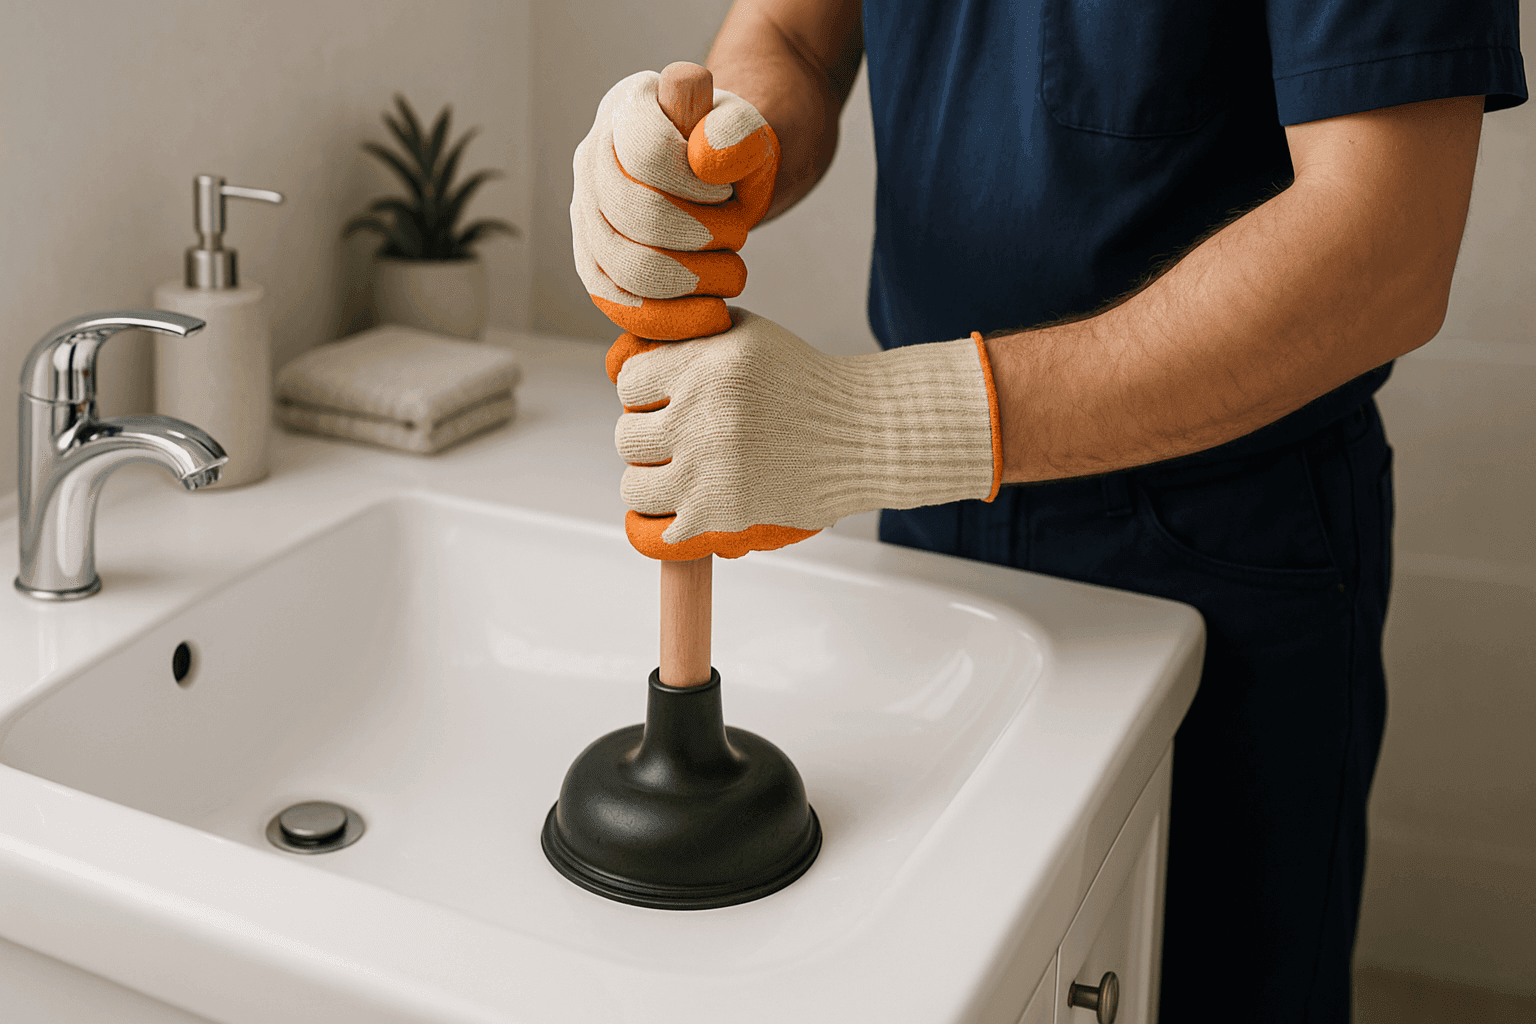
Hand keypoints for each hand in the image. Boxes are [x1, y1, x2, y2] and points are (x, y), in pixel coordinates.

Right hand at [572, 71, 778, 341]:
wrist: (717, 181)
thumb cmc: (730, 151)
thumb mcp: (747, 130)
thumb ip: (735, 130)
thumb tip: (706, 156)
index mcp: (627, 108)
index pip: (648, 154)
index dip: (698, 185)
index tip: (726, 191)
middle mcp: (591, 158)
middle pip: (636, 215)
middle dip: (703, 235)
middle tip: (738, 233)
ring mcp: (585, 215)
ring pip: (627, 267)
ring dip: (695, 279)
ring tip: (731, 269)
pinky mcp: (593, 265)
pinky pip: (621, 307)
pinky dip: (673, 319)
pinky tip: (714, 313)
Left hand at [609, 309, 1002, 559]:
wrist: (861, 435)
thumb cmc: (807, 384)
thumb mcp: (752, 336)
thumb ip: (694, 338)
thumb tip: (635, 351)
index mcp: (706, 365)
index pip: (629, 384)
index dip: (643, 395)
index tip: (663, 404)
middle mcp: (702, 414)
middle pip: (627, 436)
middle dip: (648, 441)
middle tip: (676, 444)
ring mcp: (708, 467)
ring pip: (634, 486)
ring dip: (651, 484)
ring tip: (674, 479)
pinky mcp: (720, 511)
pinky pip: (663, 528)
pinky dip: (673, 523)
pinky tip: (690, 511)